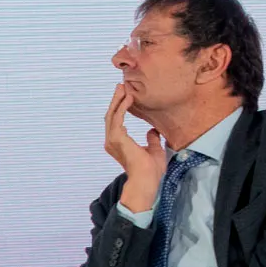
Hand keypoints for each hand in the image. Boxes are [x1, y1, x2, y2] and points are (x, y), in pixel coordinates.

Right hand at [104, 80, 168, 213]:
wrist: (146, 180)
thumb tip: (153, 131)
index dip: (120, 108)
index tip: (126, 96)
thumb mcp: (154, 150)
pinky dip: (122, 107)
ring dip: (117, 100)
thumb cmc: (150, 170)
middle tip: (121, 86)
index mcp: (119, 144)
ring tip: (123, 88)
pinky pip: (117, 118)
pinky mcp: (117, 138)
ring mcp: (112, 140)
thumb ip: (152, 140)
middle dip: (116, 100)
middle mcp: (112, 141)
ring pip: (112, 114)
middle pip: (111, 116)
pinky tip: (129, 98)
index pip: (116, 122)